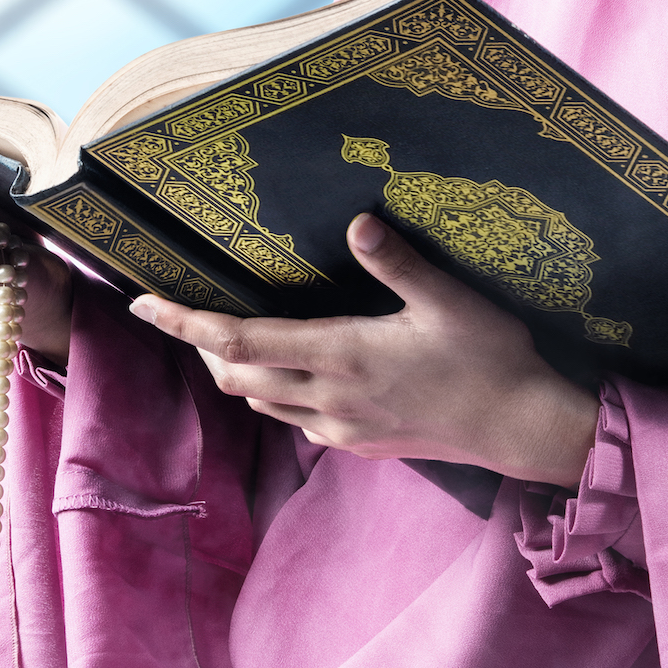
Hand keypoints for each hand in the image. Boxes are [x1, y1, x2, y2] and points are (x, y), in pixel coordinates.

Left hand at [128, 214, 597, 486]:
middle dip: (203, 348)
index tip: (144, 304)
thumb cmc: (491, 358)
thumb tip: (357, 222)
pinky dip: (276, 397)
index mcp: (341, 355)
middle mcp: (329, 397)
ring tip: (233, 341)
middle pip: (235, 378)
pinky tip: (295, 377)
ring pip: (261, 404)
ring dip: (237, 374)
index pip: (239, 341)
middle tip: (191, 314)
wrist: (522, 428)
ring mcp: (342, 428)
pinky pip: (297, 423)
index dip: (185, 323)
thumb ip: (398, 262)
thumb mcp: (451, 300)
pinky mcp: (359, 446)